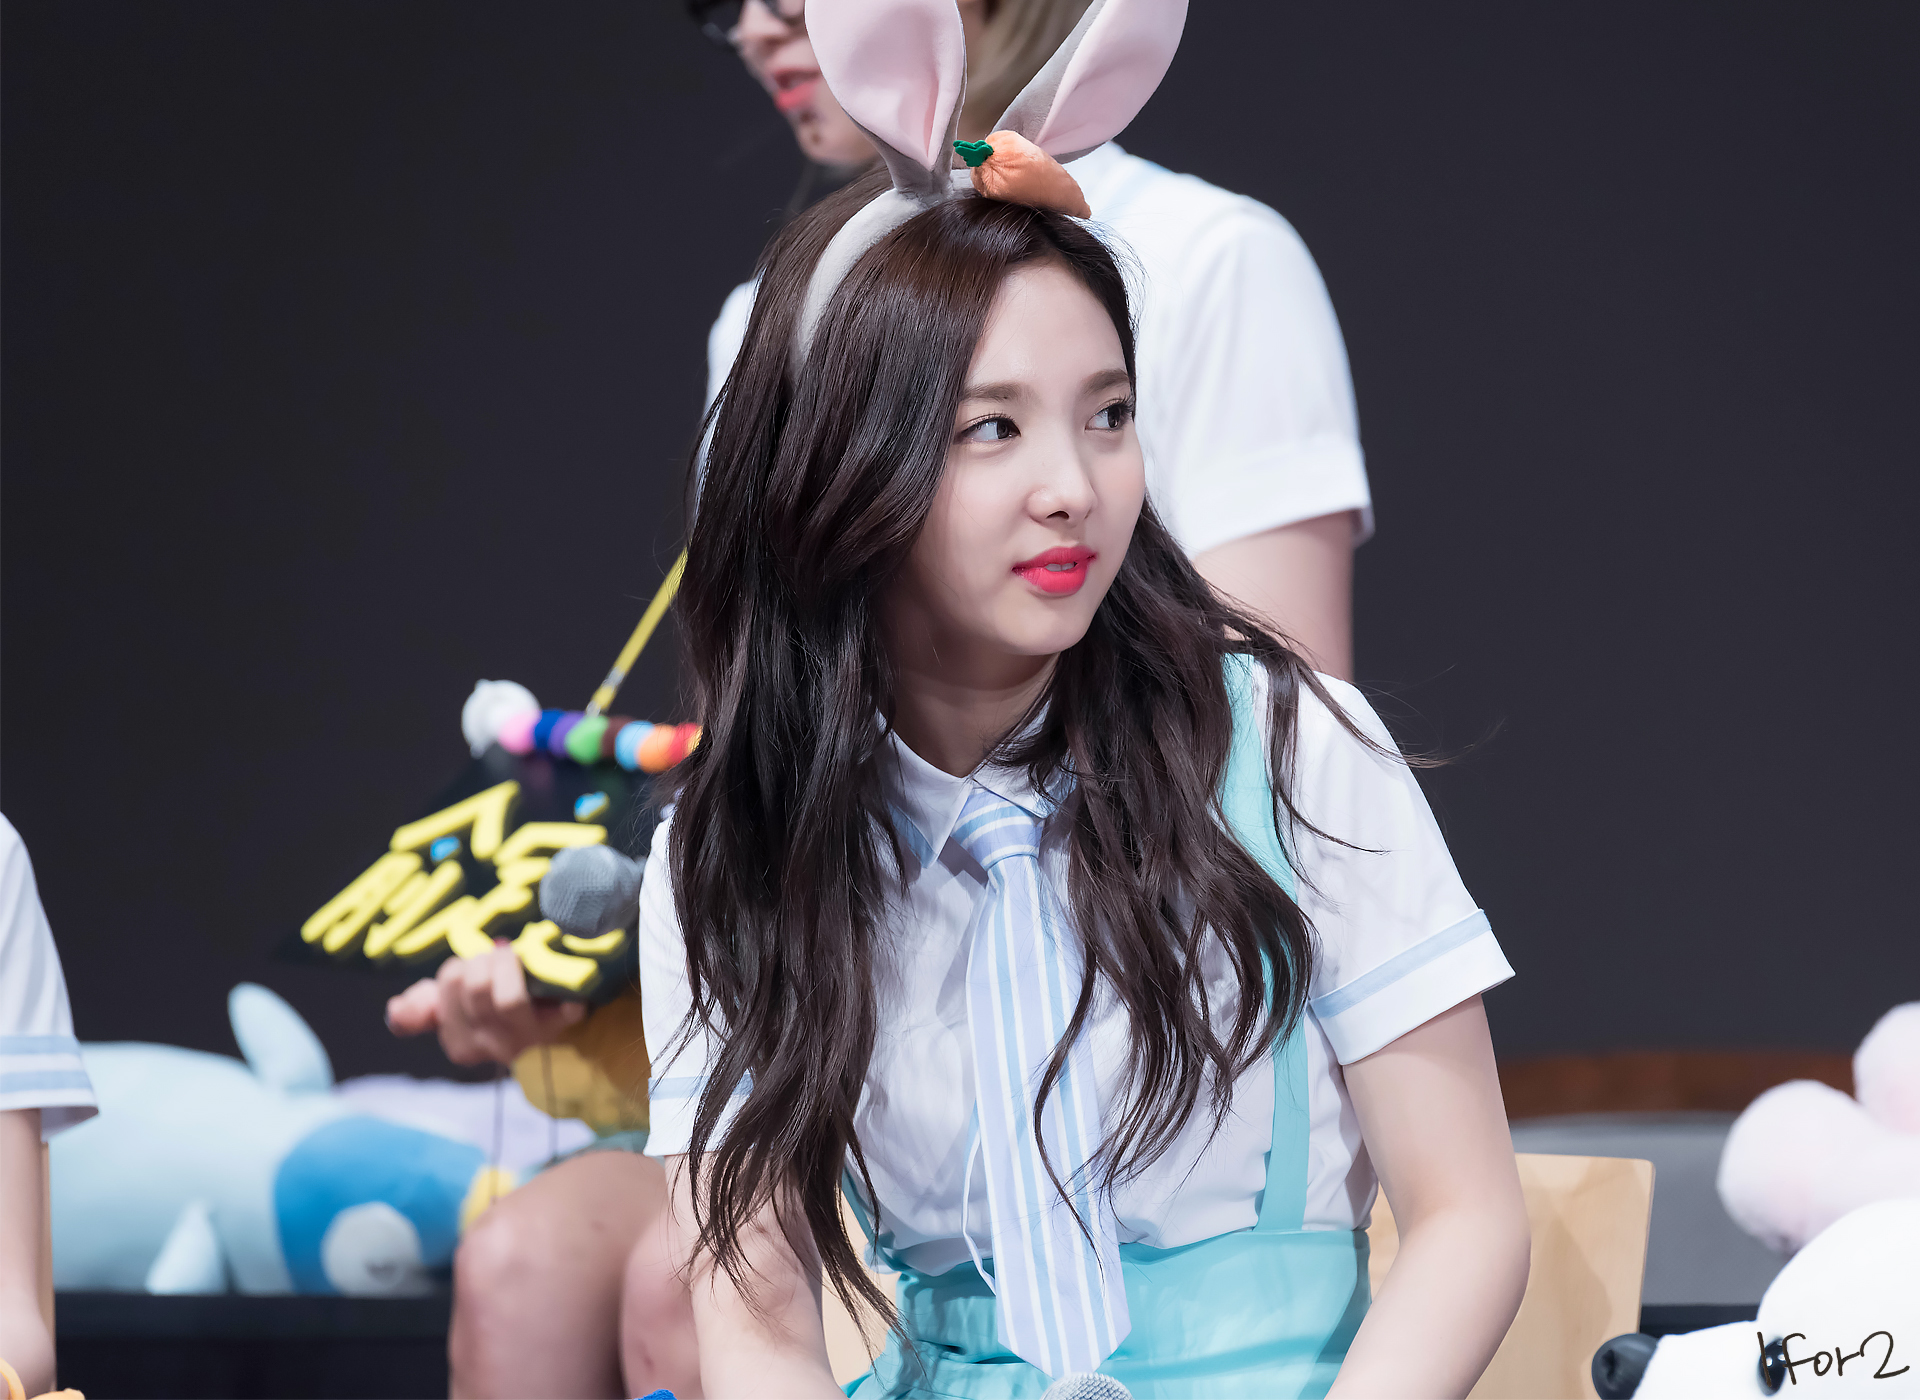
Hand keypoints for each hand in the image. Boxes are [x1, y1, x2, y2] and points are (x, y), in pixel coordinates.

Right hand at [385, 941, 585, 1064]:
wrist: (549, 1027)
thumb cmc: (495, 1011)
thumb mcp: (453, 1009)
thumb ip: (421, 1008)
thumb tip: (394, 1011)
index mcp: (461, 1043)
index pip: (449, 987)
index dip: (460, 969)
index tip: (470, 967)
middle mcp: (493, 1045)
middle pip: (476, 988)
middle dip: (484, 961)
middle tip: (496, 956)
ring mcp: (529, 1038)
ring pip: (508, 999)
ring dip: (510, 965)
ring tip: (515, 957)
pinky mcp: (564, 1027)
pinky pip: (563, 1006)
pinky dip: (560, 988)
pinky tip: (556, 981)